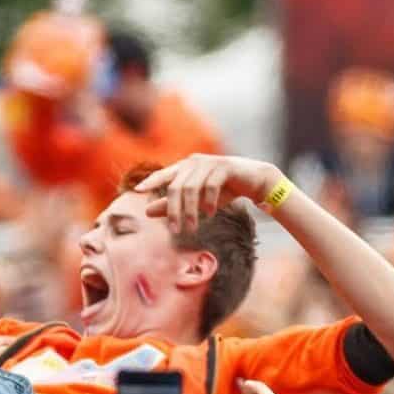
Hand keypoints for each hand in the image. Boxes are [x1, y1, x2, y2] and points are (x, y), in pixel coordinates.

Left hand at [136, 154, 284, 233]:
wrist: (255, 181)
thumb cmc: (224, 190)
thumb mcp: (196, 200)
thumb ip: (172, 204)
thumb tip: (146, 211)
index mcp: (185, 167)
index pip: (164, 174)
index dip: (151, 181)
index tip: (137, 191)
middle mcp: (195, 162)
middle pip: (176, 187)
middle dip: (173, 210)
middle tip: (174, 230)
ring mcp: (210, 162)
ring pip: (191, 188)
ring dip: (190, 211)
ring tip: (191, 228)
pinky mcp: (225, 167)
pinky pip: (211, 185)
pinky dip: (208, 202)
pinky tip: (210, 214)